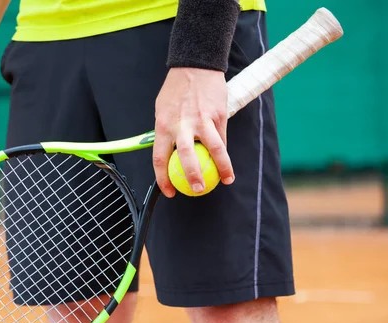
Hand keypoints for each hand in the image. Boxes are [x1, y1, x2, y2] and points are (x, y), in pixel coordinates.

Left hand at [153, 67, 234, 197]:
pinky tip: (228, 164)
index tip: (169, 191)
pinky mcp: (218, 115)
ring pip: (214, 150)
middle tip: (198, 190)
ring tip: (225, 180)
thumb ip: (166, 132)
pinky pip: (222, 138)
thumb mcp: (162, 110)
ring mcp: (202, 120)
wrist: (195, 65)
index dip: (163, 179)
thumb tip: (168, 153)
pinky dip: (225, 153)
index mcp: (163, 126)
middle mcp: (182, 124)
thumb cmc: (177, 90)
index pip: (160, 158)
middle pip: (187, 158)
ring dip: (221, 168)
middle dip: (193, 178)